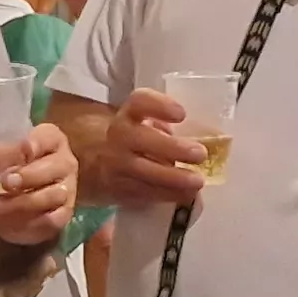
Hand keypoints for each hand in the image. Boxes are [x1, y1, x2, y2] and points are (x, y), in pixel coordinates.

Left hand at [0, 124, 78, 246]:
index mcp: (49, 139)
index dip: (35, 144)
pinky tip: (8, 224)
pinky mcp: (63, 215)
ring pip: (53, 197)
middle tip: (4, 184)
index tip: (24, 149)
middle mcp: (64, 162)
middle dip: (28, 177)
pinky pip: (51, 221)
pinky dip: (29, 224)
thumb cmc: (9, 166)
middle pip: (53, 168)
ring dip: (22, 204)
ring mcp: (67, 190)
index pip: (47, 137)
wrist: (22, 193)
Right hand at [86, 87, 210, 208]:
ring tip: (198, 181)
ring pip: (144, 172)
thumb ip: (166, 127)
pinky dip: (169, 195)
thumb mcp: (145, 123)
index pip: (140, 102)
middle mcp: (119, 136)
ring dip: (174, 178)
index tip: (181, 114)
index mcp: (129, 114)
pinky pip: (146, 193)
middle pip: (142, 139)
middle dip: (173, 148)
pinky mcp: (120, 189)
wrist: (97, 163)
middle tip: (200, 154)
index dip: (160, 106)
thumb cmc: (135, 138)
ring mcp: (117, 164)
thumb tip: (199, 140)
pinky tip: (187, 195)